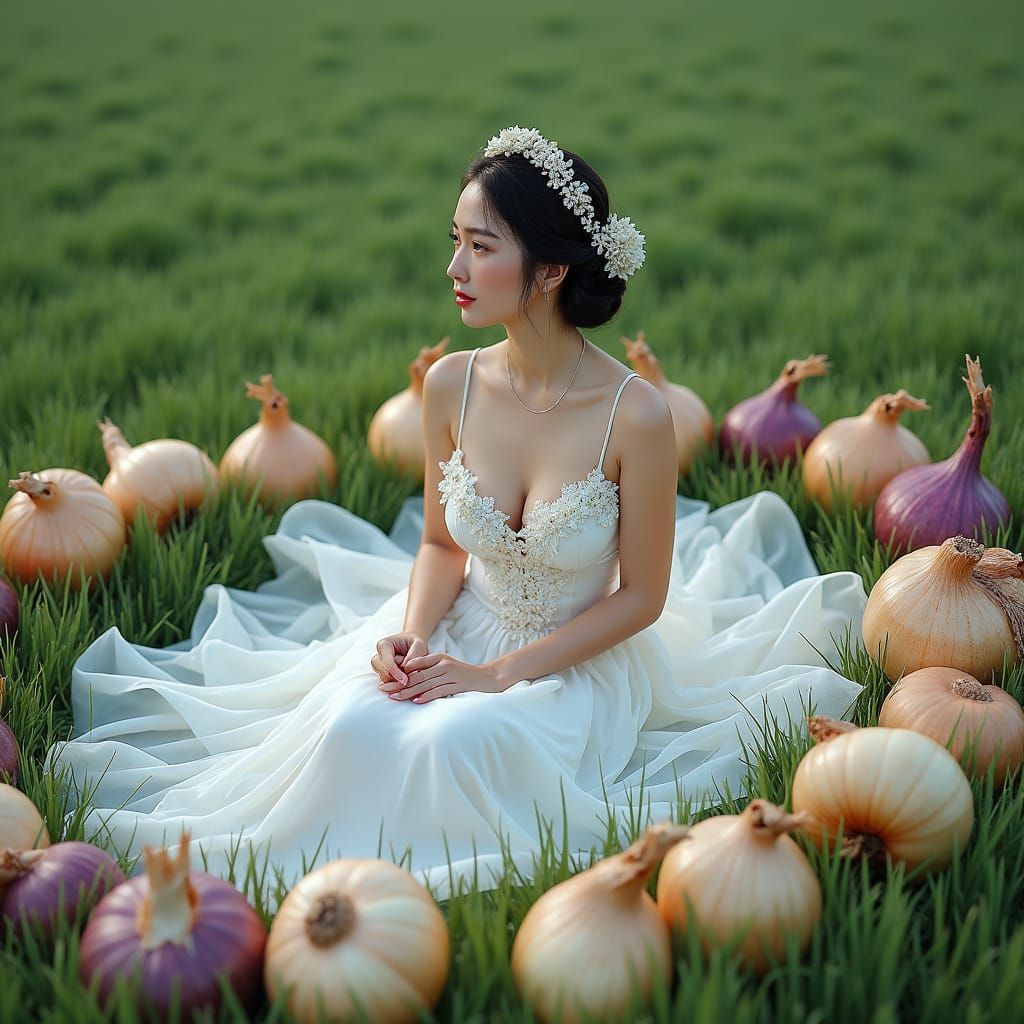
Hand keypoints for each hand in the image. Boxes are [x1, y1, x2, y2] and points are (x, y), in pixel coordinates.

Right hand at [371, 632, 428, 689]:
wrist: (413, 645)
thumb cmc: (415, 643)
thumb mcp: (419, 645)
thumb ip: (413, 656)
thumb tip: (406, 669)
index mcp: (384, 645)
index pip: (387, 662)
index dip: (396, 673)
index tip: (405, 681)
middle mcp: (378, 656)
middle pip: (383, 673)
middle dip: (396, 677)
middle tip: (411, 675)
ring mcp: (379, 667)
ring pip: (384, 680)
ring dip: (397, 680)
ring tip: (408, 671)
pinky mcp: (382, 675)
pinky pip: (387, 684)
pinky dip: (396, 684)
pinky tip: (405, 678)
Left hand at [386, 652, 507, 703]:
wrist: (487, 678)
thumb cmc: (464, 675)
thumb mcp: (446, 667)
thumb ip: (430, 670)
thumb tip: (408, 679)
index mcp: (438, 658)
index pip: (414, 665)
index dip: (399, 674)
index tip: (385, 680)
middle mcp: (443, 664)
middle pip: (416, 675)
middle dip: (399, 683)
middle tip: (384, 690)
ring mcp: (451, 674)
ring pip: (425, 683)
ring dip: (408, 691)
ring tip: (395, 697)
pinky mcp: (458, 685)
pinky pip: (439, 691)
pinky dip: (427, 696)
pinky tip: (416, 701)